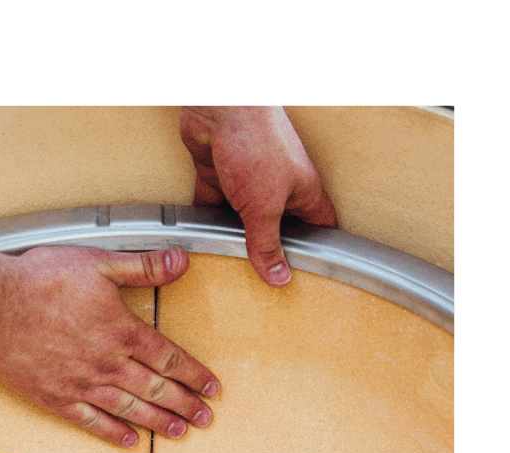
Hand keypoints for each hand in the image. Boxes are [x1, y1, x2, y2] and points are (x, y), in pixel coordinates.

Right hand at [0, 245, 219, 447]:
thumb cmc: (40, 282)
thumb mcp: (98, 263)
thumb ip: (143, 266)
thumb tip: (180, 261)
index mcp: (121, 332)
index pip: (169, 359)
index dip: (194, 375)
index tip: (212, 387)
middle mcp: (107, 364)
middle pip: (156, 390)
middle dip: (185, 405)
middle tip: (205, 419)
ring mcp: (82, 384)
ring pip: (130, 409)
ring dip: (158, 422)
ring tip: (179, 432)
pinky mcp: (56, 397)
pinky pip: (91, 421)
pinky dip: (113, 433)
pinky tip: (130, 440)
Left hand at [180, 106, 337, 285]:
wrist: (219, 106)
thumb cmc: (256, 142)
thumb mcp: (265, 207)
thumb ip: (267, 244)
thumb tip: (278, 276)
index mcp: (303, 191)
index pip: (320, 225)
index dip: (317, 248)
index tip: (309, 272)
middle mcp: (278, 186)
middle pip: (279, 225)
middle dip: (271, 248)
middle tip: (263, 277)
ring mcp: (248, 180)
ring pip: (243, 218)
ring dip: (235, 236)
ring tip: (231, 263)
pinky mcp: (219, 174)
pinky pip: (214, 204)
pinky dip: (207, 219)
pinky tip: (201, 237)